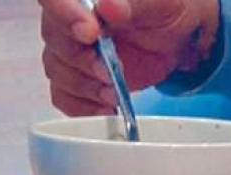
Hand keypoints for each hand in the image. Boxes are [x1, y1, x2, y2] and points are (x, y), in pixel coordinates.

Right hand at [39, 0, 219, 115]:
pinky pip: (62, 96)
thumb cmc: (167, 12)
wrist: (176, 41)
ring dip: (85, 87)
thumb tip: (108, 5)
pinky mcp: (71, 79)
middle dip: (82, 61)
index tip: (90, 34)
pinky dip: (82, 106)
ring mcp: (66, 51)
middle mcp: (67, 19)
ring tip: (113, 92)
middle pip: (54, 39)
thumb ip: (136, 2)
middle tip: (109, 71)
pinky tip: (104, 107)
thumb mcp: (162, 3)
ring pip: (57, 70)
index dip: (65, 15)